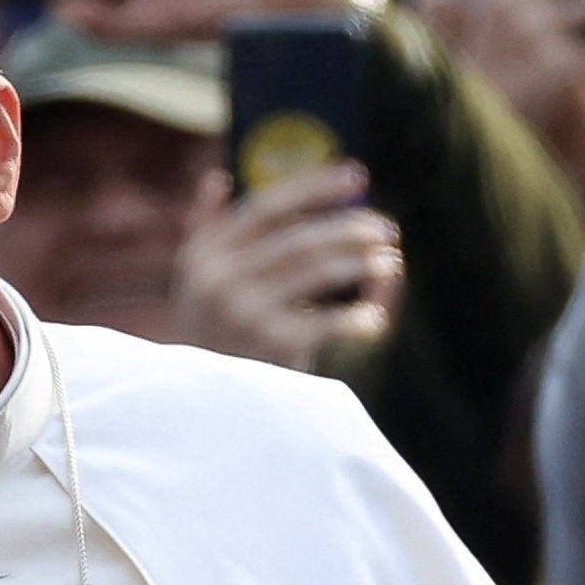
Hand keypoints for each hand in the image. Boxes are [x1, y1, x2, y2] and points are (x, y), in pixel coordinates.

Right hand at [171, 165, 403, 369]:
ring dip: (361, 264)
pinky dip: (356, 319)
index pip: (266, 207)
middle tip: (387, 230)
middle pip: (299, 239)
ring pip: (318, 272)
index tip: (357, 175)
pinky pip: (326, 324)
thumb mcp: (194, 282)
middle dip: (349, 229)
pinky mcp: (269, 347)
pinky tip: (376, 318)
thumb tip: (216, 177)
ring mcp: (244, 313)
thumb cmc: (206, 336)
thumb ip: (205, 229)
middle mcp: (219, 279)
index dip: (314, 187)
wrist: (196, 409)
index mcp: (204, 254)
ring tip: (390, 262)